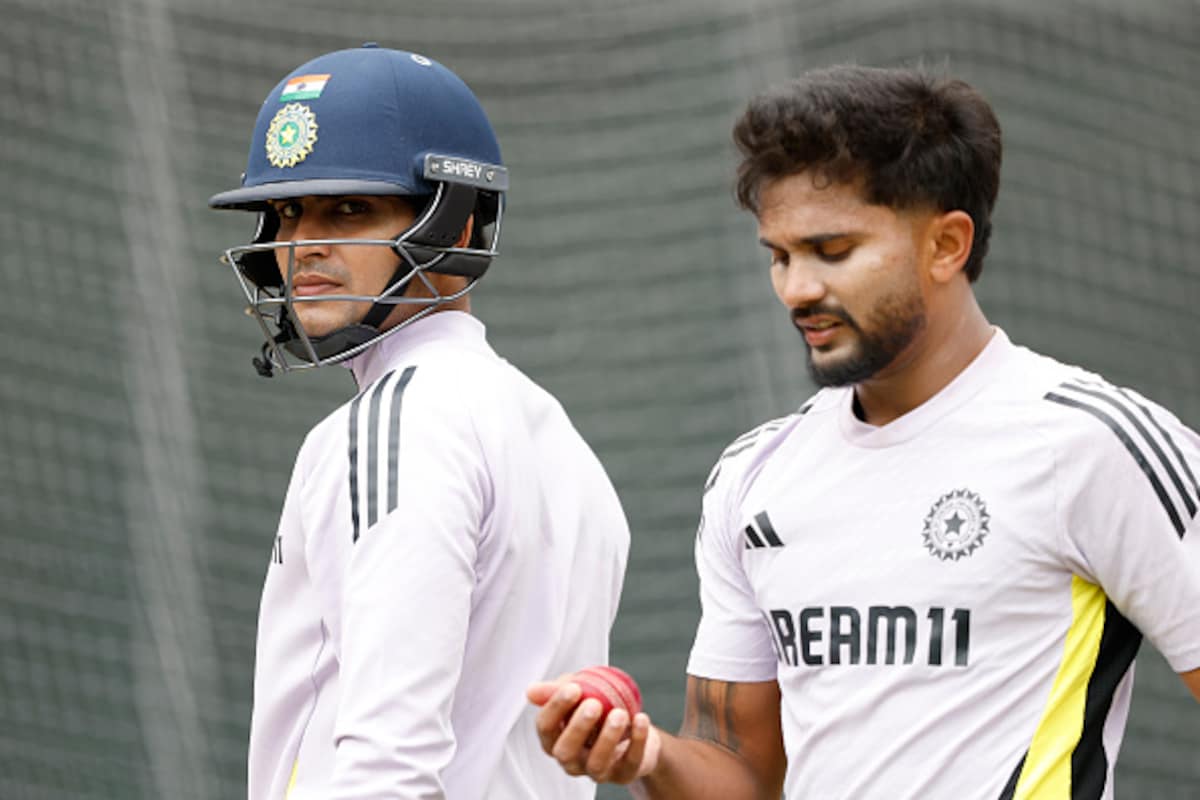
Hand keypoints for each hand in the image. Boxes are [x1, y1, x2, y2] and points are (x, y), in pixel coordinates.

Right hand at [527, 677, 659, 783]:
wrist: (632, 725)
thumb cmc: (597, 708)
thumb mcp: (577, 692)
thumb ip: (556, 690)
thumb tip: (531, 691)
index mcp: (555, 739)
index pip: (545, 728)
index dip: (556, 708)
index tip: (573, 688)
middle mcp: (571, 760)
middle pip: (565, 752)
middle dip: (578, 727)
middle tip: (594, 703)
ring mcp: (596, 771)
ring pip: (596, 764)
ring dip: (607, 738)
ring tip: (619, 713)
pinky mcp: (623, 774)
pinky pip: (629, 762)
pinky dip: (636, 741)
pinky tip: (640, 719)